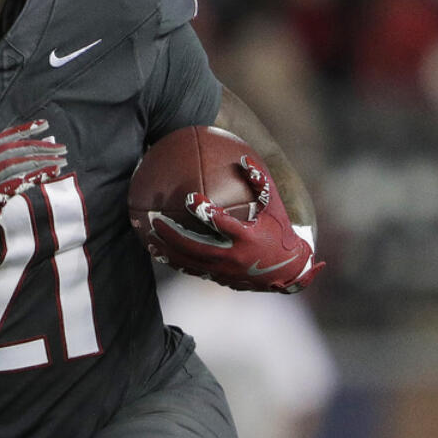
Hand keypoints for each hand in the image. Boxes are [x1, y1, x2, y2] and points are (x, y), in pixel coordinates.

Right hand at [0, 119, 66, 259]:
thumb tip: (17, 161)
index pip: (3, 139)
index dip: (25, 130)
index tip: (44, 125)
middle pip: (14, 149)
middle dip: (40, 145)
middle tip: (60, 147)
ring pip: (18, 163)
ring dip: (43, 160)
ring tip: (61, 159)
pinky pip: (18, 182)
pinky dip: (37, 175)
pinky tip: (52, 172)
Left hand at [148, 154, 323, 292]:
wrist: (289, 269)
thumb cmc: (280, 232)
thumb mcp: (275, 206)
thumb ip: (261, 183)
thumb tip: (244, 159)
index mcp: (246, 236)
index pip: (220, 222)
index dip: (203, 210)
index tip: (189, 197)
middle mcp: (233, 256)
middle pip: (195, 246)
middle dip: (173, 234)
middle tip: (154, 220)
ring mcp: (224, 270)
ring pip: (190, 261)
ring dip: (168, 250)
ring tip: (149, 239)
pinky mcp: (220, 278)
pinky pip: (193, 270)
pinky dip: (175, 262)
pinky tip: (160, 254)